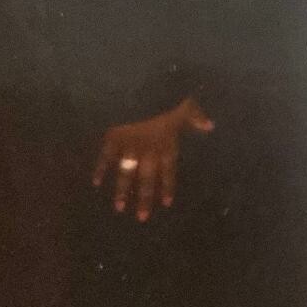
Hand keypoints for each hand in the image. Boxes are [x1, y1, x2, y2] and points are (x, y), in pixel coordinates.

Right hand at [93, 96, 213, 220]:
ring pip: (126, 174)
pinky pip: (105, 157)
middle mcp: (148, 150)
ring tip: (119, 209)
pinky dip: (100, 169)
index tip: (166, 204)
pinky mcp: (113, 138)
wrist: (143, 88)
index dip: (168, 186)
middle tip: (141, 218)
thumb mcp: (186, 104)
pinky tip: (95, 182)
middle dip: (144, 198)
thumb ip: (196, 117)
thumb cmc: (167, 95)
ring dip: (122, 191)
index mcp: (166, 143)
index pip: (168, 170)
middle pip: (147, 179)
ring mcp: (129, 146)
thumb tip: (211, 126)